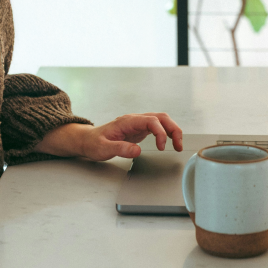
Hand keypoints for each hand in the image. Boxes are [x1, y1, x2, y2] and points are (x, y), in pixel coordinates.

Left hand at [34, 112, 182, 161]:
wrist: (88, 140)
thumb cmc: (94, 143)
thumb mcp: (103, 148)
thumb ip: (120, 149)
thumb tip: (137, 150)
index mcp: (127, 121)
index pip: (151, 120)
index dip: (161, 133)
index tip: (162, 147)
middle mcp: (134, 119)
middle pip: (161, 117)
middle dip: (173, 129)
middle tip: (179, 145)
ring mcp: (137, 123)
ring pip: (161, 120)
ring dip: (172, 130)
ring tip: (178, 145)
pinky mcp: (139, 129)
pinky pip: (157, 127)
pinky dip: (166, 133)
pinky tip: (169, 143)